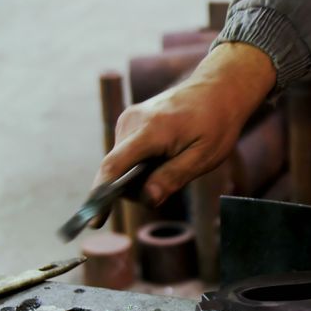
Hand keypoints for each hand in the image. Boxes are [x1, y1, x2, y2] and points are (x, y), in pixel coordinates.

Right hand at [92, 42, 276, 216]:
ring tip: (173, 161)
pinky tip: (165, 156)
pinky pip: (127, 152)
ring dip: (140, 174)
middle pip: (117, 169)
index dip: (101, 195)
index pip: (115, 166)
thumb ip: (173, 177)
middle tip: (169, 182)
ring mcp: (128, 119)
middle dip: (135, 186)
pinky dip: (141, 162)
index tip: (94, 220)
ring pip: (121, 162)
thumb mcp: (204, 156)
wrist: (217, 90)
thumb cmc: (215, 123)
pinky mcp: (129, 120)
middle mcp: (132, 121)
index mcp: (151, 130)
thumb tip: (146, 199)